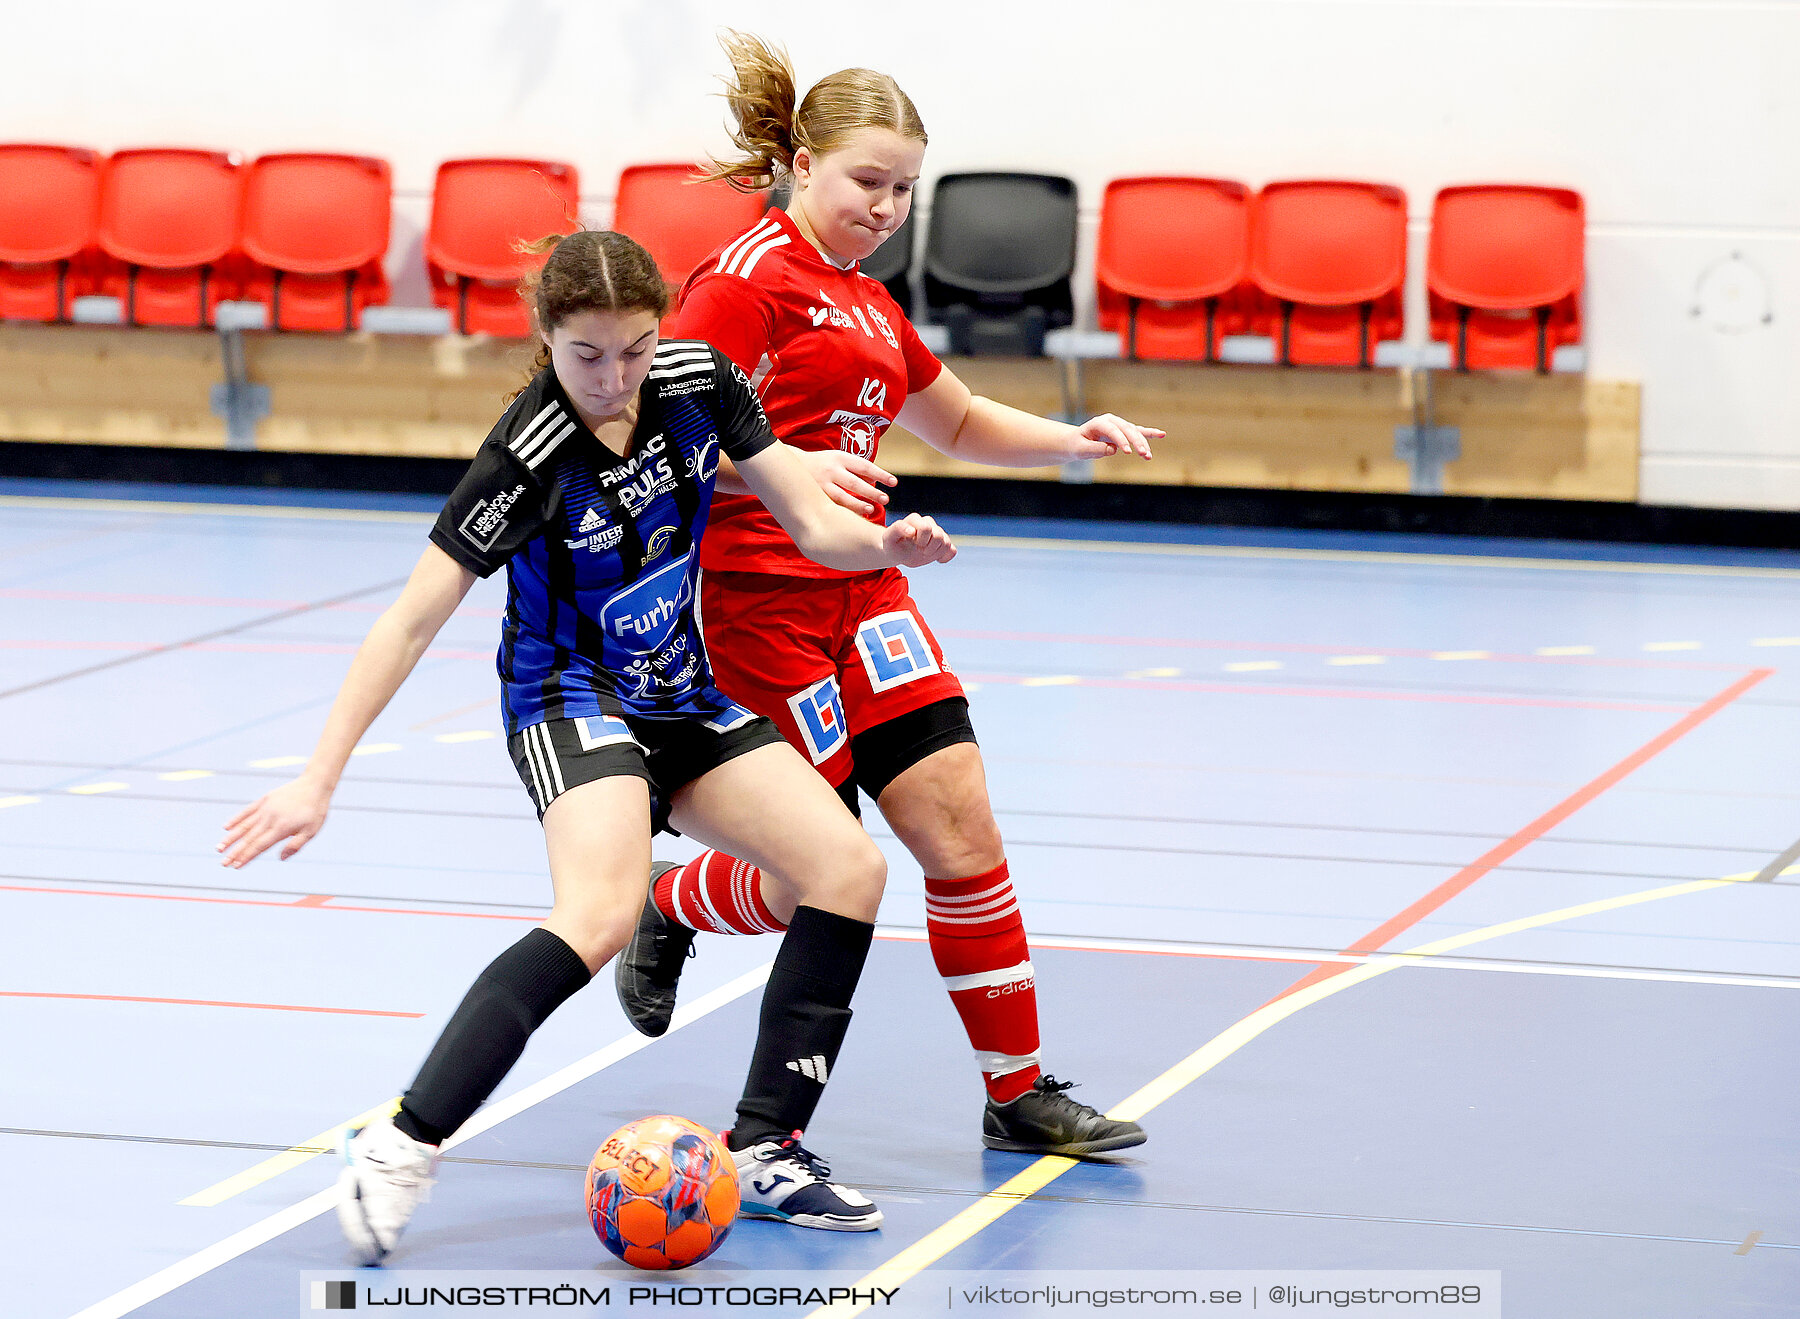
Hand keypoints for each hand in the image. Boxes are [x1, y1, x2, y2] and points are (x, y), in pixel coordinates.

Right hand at [218, 775, 332, 867]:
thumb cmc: (315, 810)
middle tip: (223, 863)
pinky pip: (247, 811)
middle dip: (235, 852)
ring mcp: (265, 808)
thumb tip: (280, 858)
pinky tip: (226, 827)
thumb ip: (295, 845)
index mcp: (281, 828)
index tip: (235, 866)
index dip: (247, 856)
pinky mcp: (264, 799)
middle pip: (249, 838)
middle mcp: (269, 819)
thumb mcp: (311, 831)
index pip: (259, 846)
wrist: (315, 784)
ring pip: (244, 825)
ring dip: (231, 838)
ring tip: (219, 848)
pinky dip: (236, 819)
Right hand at [799, 448, 896, 516]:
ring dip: (857, 505)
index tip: (894, 482)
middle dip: (871, 492)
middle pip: (854, 482)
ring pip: (842, 496)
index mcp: (840, 457)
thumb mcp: (838, 459)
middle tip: (885, 499)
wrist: (790, 466)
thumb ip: (855, 470)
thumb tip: (874, 483)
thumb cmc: (822, 464)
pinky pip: (832, 506)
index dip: (880, 474)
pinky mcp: (815, 496)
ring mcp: (822, 484)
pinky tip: (854, 519)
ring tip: (871, 510)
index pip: (864, 466)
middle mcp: (831, 470)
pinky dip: (844, 512)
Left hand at [882, 513, 956, 566]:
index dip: (921, 540)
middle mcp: (928, 523)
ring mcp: (937, 533)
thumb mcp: (888, 538)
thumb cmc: (892, 544)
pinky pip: (952, 550)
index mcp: (915, 519)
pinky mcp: (942, 544)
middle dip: (928, 548)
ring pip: (946, 543)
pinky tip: (936, 559)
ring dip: (935, 553)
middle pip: (938, 535)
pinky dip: (945, 557)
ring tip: (923, 553)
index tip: (913, 544)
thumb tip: (912, 530)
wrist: (897, 552)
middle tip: (918, 550)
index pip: (926, 528)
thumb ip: (898, 529)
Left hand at [1069, 414, 1160, 461]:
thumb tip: (1113, 449)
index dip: (1121, 440)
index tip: (1128, 452)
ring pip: (1134, 432)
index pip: (1113, 430)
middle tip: (1144, 454)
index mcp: (1099, 422)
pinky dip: (1149, 433)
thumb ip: (1095, 449)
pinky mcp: (1124, 431)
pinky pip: (1138, 431)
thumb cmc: (1077, 445)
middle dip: (1136, 442)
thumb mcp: (1081, 449)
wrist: (1076, 441)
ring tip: (1148, 456)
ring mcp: (1119, 425)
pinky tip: (1162, 434)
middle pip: (1127, 430)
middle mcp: (1111, 420)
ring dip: (1143, 443)